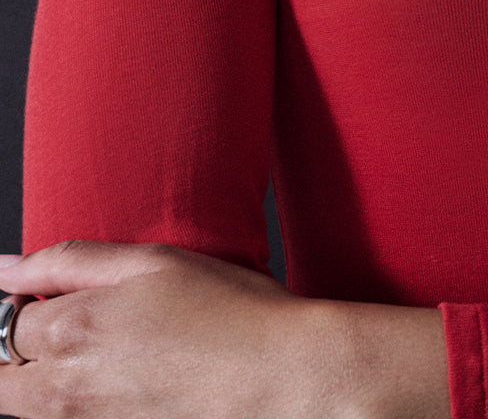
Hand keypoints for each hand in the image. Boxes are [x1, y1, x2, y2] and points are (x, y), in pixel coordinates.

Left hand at [0, 238, 360, 418]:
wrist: (282, 377)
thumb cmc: (230, 310)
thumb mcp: (153, 260)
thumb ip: (66, 261)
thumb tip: (4, 267)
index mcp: (72, 328)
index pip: (2, 321)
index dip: (20, 304)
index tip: (46, 296)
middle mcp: (66, 389)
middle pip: (1, 382)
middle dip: (14, 354)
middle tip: (58, 329)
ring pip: (30, 409)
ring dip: (43, 381)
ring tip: (104, 352)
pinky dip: (79, 402)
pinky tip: (127, 378)